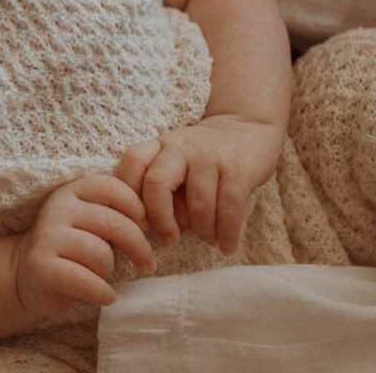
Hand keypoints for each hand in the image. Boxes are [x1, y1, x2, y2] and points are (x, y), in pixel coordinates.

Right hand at [13, 174, 154, 316]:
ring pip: (101, 253)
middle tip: (147, 264)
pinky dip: (101, 292)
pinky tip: (105, 296)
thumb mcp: (91, 219)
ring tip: (103, 275)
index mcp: (73, 190)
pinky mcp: (41, 265)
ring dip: (109, 270)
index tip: (145, 227)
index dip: (136, 208)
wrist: (29, 272)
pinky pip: (85, 280)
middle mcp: (59, 207)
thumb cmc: (72, 246)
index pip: (113, 188)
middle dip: (138, 247)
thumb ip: (116, 210)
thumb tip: (155, 215)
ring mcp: (48, 235)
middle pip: (114, 223)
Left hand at [115, 115, 283, 254]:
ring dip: (202, 230)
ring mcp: (210, 157)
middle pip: (157, 182)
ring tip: (207, 238)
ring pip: (198, 202)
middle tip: (169, 238)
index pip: (133, 162)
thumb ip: (159, 188)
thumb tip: (147, 227)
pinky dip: (226, 233)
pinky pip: (229, 207)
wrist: (246, 129)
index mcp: (160, 146)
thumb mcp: (175, 164)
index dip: (129, 193)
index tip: (138, 222)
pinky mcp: (239, 169)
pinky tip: (226, 246)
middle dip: (160, 219)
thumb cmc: (202, 160)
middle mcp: (181, 148)